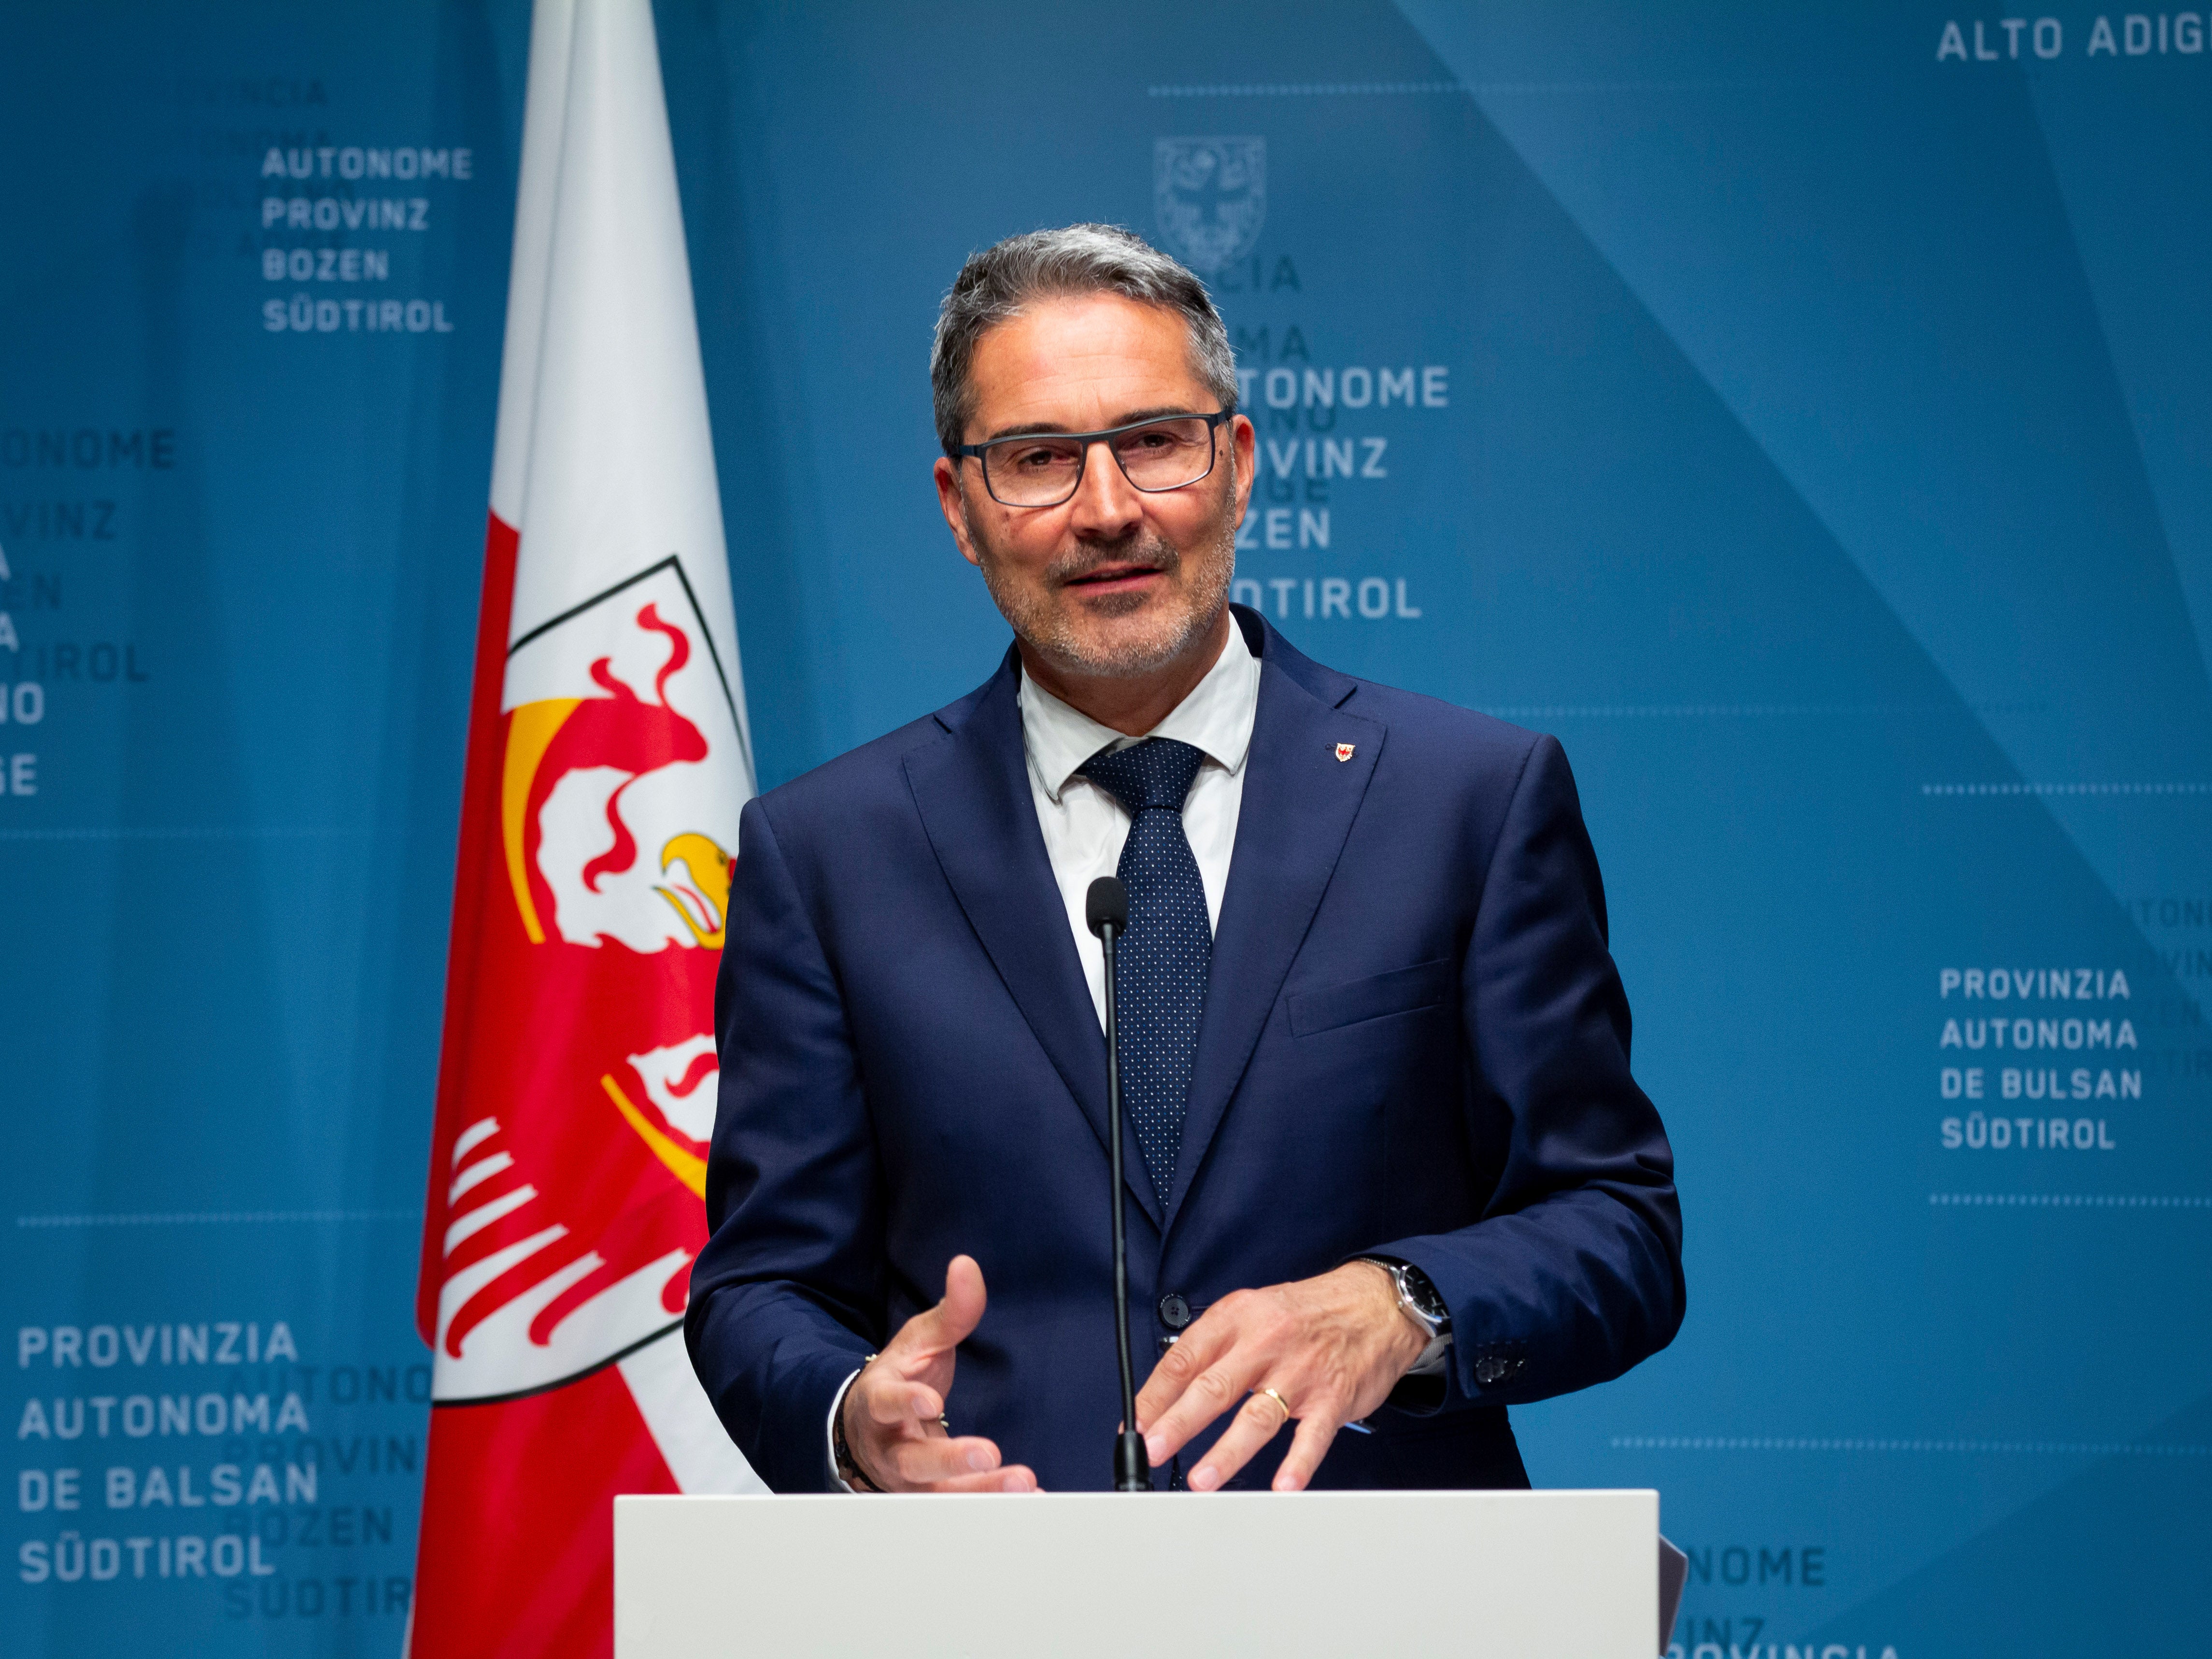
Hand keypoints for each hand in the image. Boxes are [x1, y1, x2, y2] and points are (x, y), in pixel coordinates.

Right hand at [840, 1254, 1038, 1492]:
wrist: (869, 1430)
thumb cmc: (898, 1380)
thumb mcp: (919, 1342)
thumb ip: (950, 1311)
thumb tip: (966, 1267)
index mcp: (880, 1404)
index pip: (885, 1405)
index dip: (904, 1404)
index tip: (931, 1403)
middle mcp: (891, 1448)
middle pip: (913, 1462)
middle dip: (950, 1462)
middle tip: (987, 1456)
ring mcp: (910, 1480)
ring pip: (940, 1495)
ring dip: (981, 1492)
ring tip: (1020, 1482)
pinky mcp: (933, 1498)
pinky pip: (962, 1508)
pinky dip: (995, 1505)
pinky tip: (1031, 1498)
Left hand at [1134, 1261, 1426, 1492]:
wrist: (1375, 1305)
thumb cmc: (1307, 1313)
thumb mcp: (1254, 1310)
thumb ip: (1216, 1347)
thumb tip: (1171, 1390)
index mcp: (1239, 1318)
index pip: (1185, 1358)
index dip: (1155, 1395)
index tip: (1135, 1424)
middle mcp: (1266, 1343)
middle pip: (1214, 1387)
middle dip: (1178, 1423)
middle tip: (1153, 1449)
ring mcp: (1300, 1372)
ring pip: (1258, 1416)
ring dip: (1228, 1451)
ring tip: (1203, 1479)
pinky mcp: (1332, 1398)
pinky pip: (1312, 1435)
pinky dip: (1298, 1463)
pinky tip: (1282, 1485)